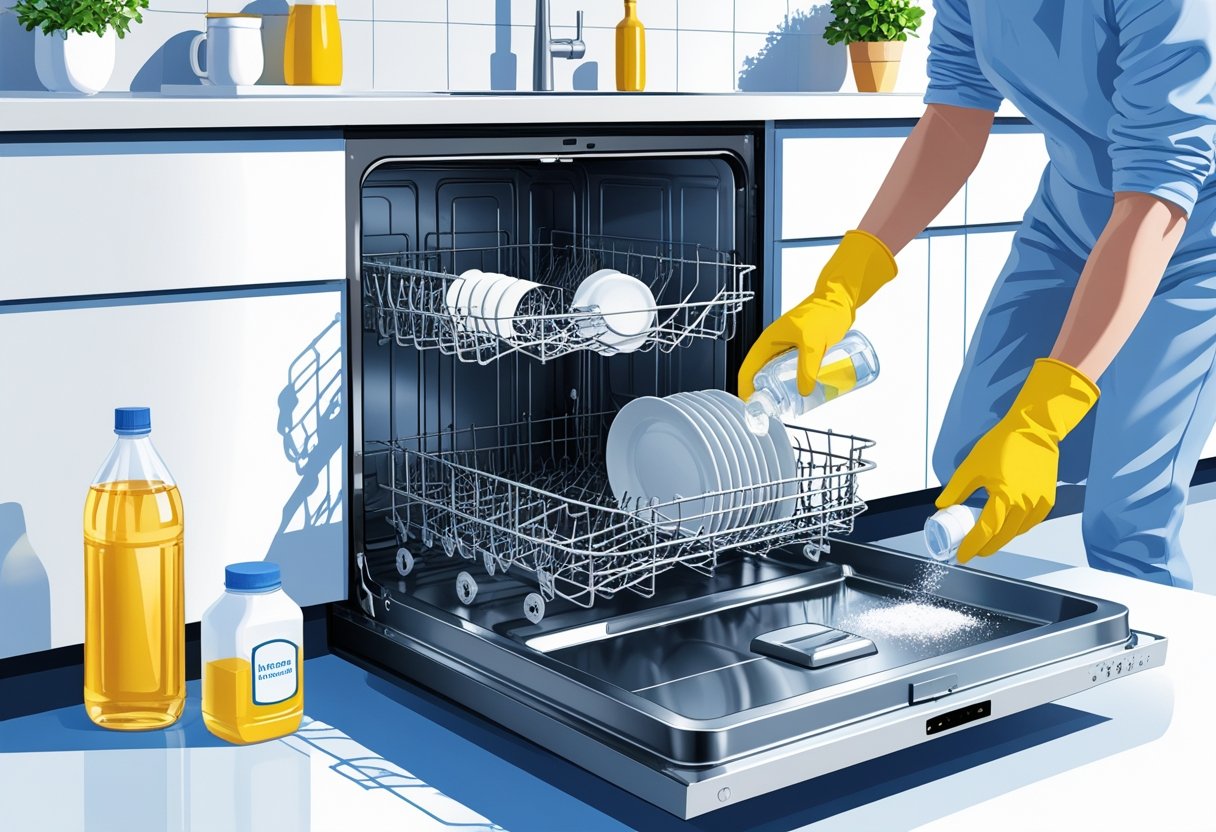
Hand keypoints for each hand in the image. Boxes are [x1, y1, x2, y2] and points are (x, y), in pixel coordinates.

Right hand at [738, 230, 896, 398]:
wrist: (840, 299)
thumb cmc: (823, 312)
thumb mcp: (813, 342)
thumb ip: (807, 366)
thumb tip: (803, 390)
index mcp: (768, 342)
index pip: (748, 369)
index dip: (746, 390)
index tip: (752, 407)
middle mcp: (775, 347)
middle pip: (762, 376)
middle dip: (766, 395)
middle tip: (776, 411)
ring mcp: (788, 350)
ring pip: (779, 375)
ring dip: (782, 390)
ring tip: (792, 406)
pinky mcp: (802, 352)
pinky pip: (794, 371)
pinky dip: (796, 383)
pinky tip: (807, 393)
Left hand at [936, 358, 1098, 561]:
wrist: (1035, 430)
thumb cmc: (1003, 444)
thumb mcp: (972, 466)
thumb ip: (957, 489)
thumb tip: (942, 505)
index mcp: (1005, 497)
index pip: (985, 531)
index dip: (972, 546)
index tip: (962, 555)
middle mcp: (1025, 505)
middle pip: (1002, 537)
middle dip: (986, 547)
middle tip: (972, 551)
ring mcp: (1039, 504)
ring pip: (1018, 532)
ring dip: (1001, 540)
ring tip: (986, 542)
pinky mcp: (1048, 500)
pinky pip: (1031, 523)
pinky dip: (1018, 530)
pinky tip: (1007, 529)